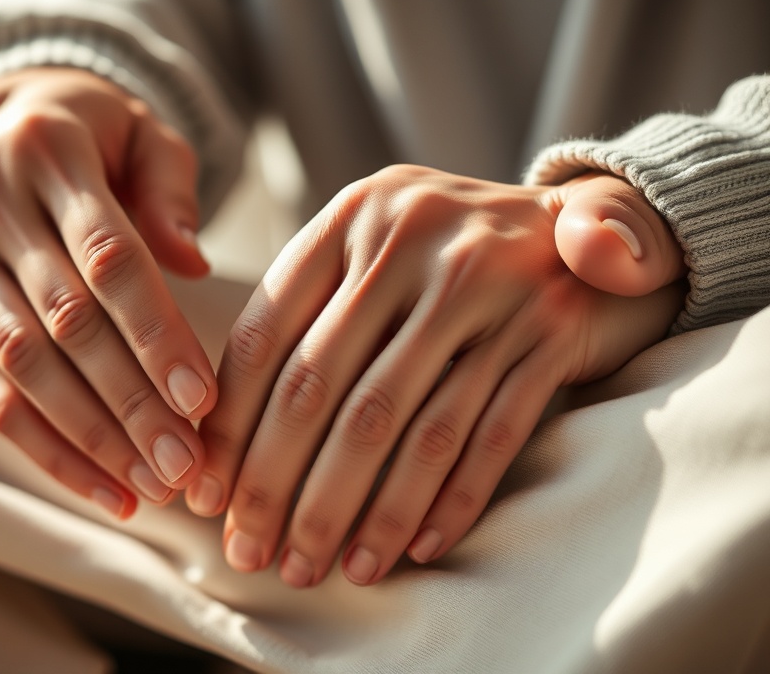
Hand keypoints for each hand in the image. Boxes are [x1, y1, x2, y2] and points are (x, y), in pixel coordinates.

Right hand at [0, 68, 216, 517]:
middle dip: (130, 401)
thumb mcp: (141, 130)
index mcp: (46, 149)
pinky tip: (106, 490)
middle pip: (65, 322)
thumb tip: (194, 261)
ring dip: (90, 437)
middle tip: (187, 464)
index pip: (107, 256)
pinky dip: (47, 450)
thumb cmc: (97, 131)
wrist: (3, 115)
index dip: (155, 331)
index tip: (203, 398)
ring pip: (23, 366)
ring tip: (154, 485)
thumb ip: (168, 187)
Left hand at [186, 165, 684, 586]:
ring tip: (326, 568)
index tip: (209, 496)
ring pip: (406, 423)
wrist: (577, 228)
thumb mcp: (372, 246)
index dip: (232, 424)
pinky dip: (450, 498)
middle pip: (324, 386)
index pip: (266, 333)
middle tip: (254, 552)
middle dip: (279, 485)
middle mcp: (416, 243)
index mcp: (353, 216)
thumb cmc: (445, 253)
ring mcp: (491, 289)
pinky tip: (416, 550)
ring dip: (362, 511)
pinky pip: (492, 433)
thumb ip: (306, 306)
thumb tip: (208, 416)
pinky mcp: (552, 333)